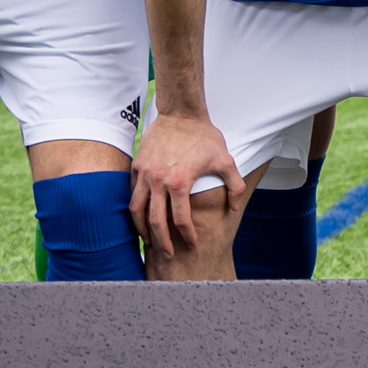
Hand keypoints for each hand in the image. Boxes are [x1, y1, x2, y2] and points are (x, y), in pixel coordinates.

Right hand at [133, 109, 238, 254]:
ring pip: (137, 209)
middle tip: (168, 255)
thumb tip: (235, 207)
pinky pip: (131, 193)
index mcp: (179, 183)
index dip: (187, 235)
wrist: (180, 113)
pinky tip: (141, 217)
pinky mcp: (137, 166)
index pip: (180, 219)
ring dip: (142, 229)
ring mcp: (144, 174)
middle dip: (161, 242)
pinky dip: (135, 208)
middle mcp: (158, 181)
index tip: (192, 243)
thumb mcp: (226, 160)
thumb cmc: (204, 136)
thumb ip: (234, 185)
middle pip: (155, 221)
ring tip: (149, 241)